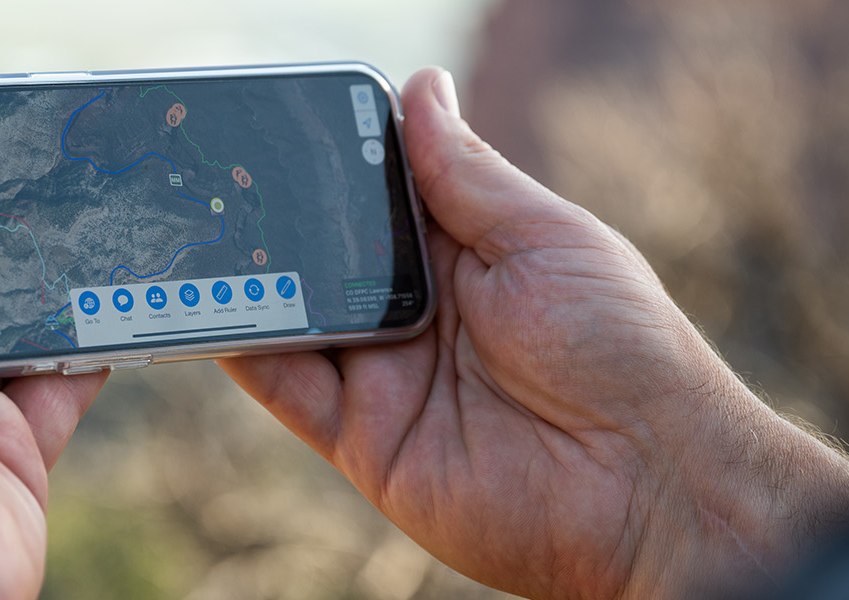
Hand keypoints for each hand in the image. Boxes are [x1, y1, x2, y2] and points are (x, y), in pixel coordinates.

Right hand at [219, 68, 848, 599]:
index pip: (378, 200)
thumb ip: (465, 174)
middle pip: (326, 258)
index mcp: (465, 256)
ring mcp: (386, 377)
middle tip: (220, 180)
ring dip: (250, 282)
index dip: (335, 166)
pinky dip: (246, 349)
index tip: (280, 126)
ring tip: (202, 235)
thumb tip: (420, 87)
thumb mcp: (543, 239)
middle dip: (277, 223)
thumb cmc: (619, 347)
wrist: (647, 485)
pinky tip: (212, 308)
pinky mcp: (364, 439)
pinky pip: (289, 389)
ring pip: (296, 318)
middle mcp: (416, 314)